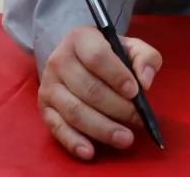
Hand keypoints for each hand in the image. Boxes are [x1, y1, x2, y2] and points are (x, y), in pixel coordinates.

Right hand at [37, 26, 161, 160]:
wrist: (76, 57)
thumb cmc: (107, 53)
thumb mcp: (129, 46)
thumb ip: (145, 57)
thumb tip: (145, 81)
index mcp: (80, 39)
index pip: (97, 57)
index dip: (117, 75)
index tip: (135, 91)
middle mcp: (59, 60)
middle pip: (88, 88)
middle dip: (117, 108)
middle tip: (138, 120)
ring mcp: (49, 86)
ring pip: (75, 111)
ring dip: (102, 128)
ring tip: (125, 138)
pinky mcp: (44, 108)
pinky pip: (58, 128)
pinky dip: (74, 142)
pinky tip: (91, 152)